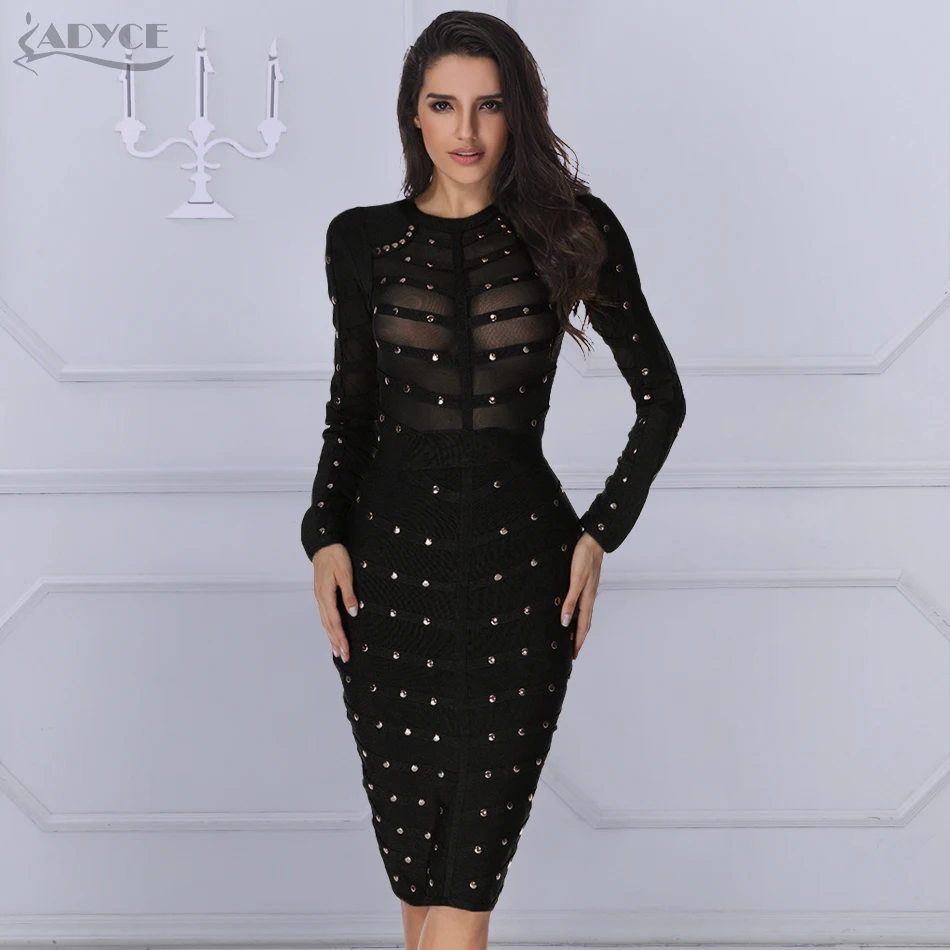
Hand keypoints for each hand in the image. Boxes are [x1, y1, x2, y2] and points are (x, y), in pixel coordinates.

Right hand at [312, 543, 357, 661]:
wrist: (324, 544)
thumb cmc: (335, 556)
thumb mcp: (345, 573)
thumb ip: (349, 594)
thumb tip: (352, 613)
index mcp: (326, 595)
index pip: (334, 622)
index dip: (341, 638)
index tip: (346, 650)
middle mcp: (321, 599)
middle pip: (328, 626)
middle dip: (336, 642)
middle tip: (344, 657)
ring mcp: (320, 597)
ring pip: (325, 622)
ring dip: (331, 637)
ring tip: (338, 651)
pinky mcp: (322, 594)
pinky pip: (325, 615)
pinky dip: (328, 627)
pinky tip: (332, 632)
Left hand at [561, 532, 603, 658]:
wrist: (593, 539)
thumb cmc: (584, 557)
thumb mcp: (576, 580)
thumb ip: (570, 601)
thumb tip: (565, 621)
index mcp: (587, 598)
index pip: (583, 626)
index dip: (578, 641)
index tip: (574, 655)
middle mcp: (589, 596)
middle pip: (584, 623)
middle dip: (579, 638)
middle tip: (573, 651)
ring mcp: (588, 590)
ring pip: (584, 613)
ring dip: (579, 626)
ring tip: (572, 635)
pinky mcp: (586, 582)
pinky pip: (582, 603)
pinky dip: (578, 613)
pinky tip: (572, 611)